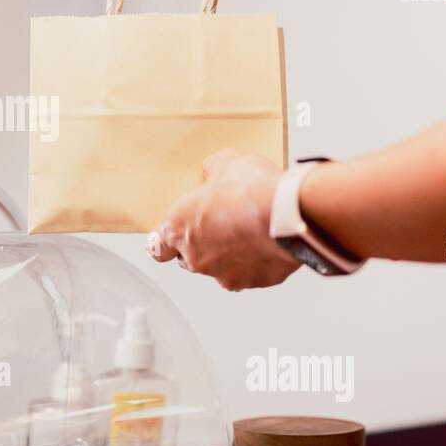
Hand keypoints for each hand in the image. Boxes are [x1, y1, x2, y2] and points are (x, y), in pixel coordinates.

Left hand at [147, 150, 299, 290]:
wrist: (288, 213)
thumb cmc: (251, 190)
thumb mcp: (225, 163)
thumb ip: (212, 169)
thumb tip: (212, 169)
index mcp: (179, 229)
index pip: (157, 248)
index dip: (167, 242)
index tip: (175, 237)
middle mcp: (196, 258)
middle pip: (189, 259)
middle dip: (202, 245)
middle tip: (223, 225)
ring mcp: (224, 274)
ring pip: (220, 269)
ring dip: (230, 256)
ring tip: (250, 232)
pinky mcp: (253, 282)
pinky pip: (251, 274)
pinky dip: (257, 263)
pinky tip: (268, 242)